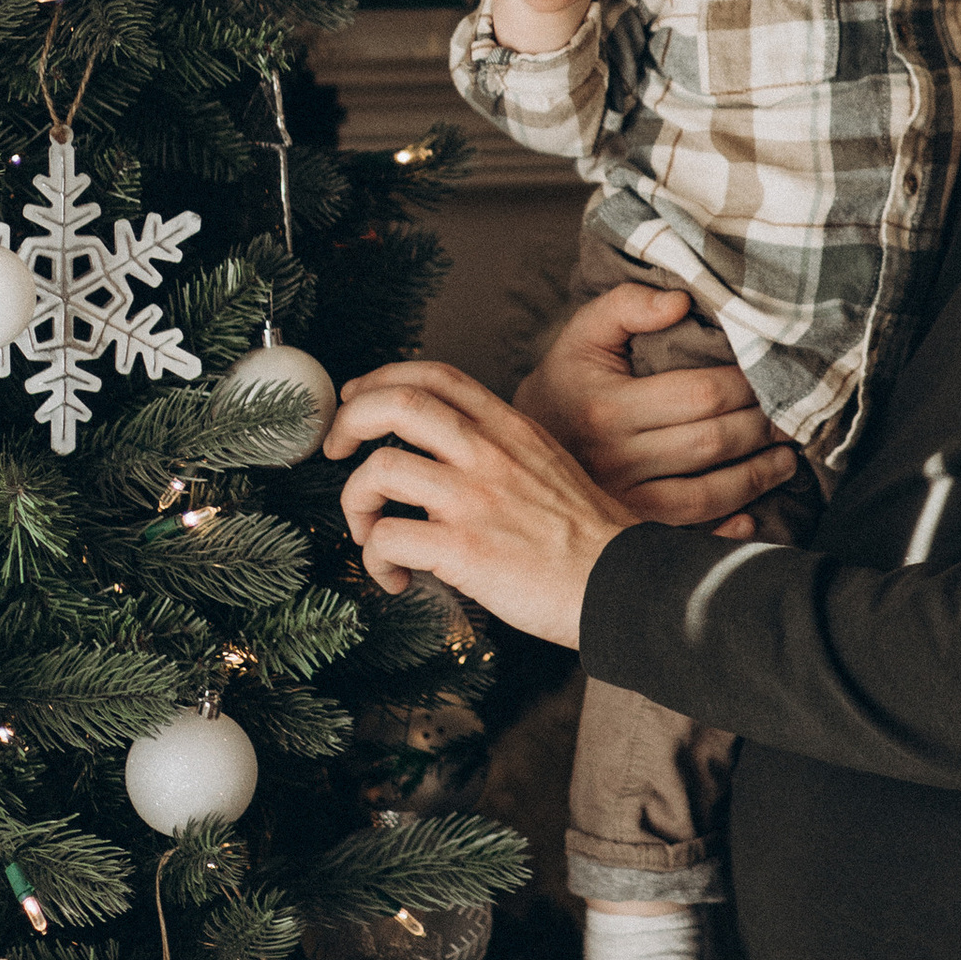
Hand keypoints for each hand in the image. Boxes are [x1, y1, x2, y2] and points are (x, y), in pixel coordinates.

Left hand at [326, 358, 622, 641]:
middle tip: (337, 450)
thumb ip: (502, 451)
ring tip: (370, 532)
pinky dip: (376, 560)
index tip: (357, 399)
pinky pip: (386, 539)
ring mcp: (474, 500)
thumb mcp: (550, 466)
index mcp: (511, 430)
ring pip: (378, 471)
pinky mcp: (463, 549)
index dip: (383, 378)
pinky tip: (398, 578)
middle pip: (397, 404)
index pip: (436, 375)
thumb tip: (448, 458)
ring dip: (355, 503)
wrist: (624, 584)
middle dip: (349, 421)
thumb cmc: (589, 538)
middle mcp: (489, 454)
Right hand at [515, 283, 797, 537]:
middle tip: (792, 419)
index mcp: (607, 407)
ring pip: (705, 497)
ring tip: (786, 461)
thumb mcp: (583, 334)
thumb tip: (681, 302)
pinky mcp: (625, 533)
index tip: (770, 377)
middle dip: (761, 429)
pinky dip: (723, 534)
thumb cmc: (565, 383)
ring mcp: (620, 504)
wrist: (514, 452)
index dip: (745, 387)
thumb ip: (627, 305)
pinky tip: (751, 516)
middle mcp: (613, 460)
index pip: (699, 395)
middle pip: (710, 445)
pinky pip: (684, 538)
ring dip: (756, 479)